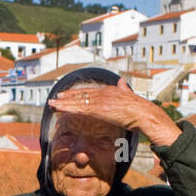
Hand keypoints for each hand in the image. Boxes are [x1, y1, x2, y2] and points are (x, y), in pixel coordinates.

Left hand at [51, 79, 180, 148]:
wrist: (143, 113)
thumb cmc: (139, 110)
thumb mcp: (129, 96)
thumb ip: (124, 89)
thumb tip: (122, 81)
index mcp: (110, 90)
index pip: (90, 92)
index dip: (77, 93)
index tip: (67, 95)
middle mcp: (103, 93)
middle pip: (81, 95)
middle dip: (66, 97)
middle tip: (54, 99)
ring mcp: (100, 101)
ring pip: (78, 102)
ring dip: (63, 103)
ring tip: (52, 104)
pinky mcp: (99, 109)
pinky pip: (80, 109)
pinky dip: (68, 108)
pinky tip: (59, 109)